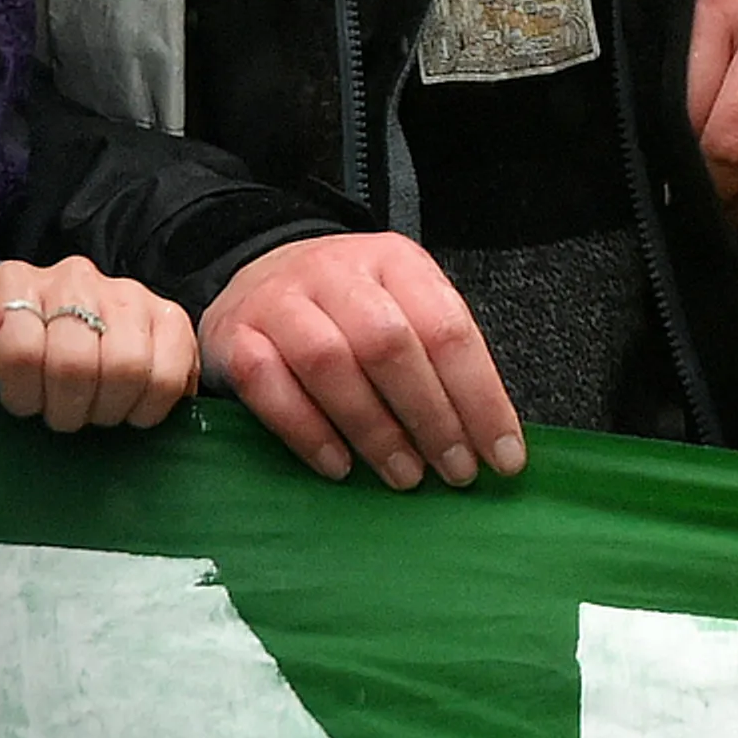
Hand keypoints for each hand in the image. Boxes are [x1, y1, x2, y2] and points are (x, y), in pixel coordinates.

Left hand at [0, 257, 196, 430]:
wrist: (48, 378)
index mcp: (15, 281)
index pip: (20, 349)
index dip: (21, 396)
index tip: (20, 404)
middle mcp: (73, 275)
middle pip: (75, 363)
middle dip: (65, 409)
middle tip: (61, 415)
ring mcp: (128, 291)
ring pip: (127, 367)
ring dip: (107, 410)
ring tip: (94, 411)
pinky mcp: (170, 315)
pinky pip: (169, 372)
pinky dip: (148, 407)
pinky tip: (130, 409)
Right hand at [202, 232, 523, 489]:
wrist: (258, 271)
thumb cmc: (348, 307)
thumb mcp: (403, 305)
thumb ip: (438, 355)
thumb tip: (487, 435)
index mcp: (396, 262)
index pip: (448, 328)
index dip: (481, 397)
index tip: (503, 455)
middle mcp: (339, 273)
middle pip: (391, 345)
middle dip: (432, 417)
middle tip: (456, 472)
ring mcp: (281, 301)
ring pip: (332, 363)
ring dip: (375, 429)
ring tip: (405, 475)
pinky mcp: (235, 336)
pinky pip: (269, 386)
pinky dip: (309, 433)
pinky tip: (340, 467)